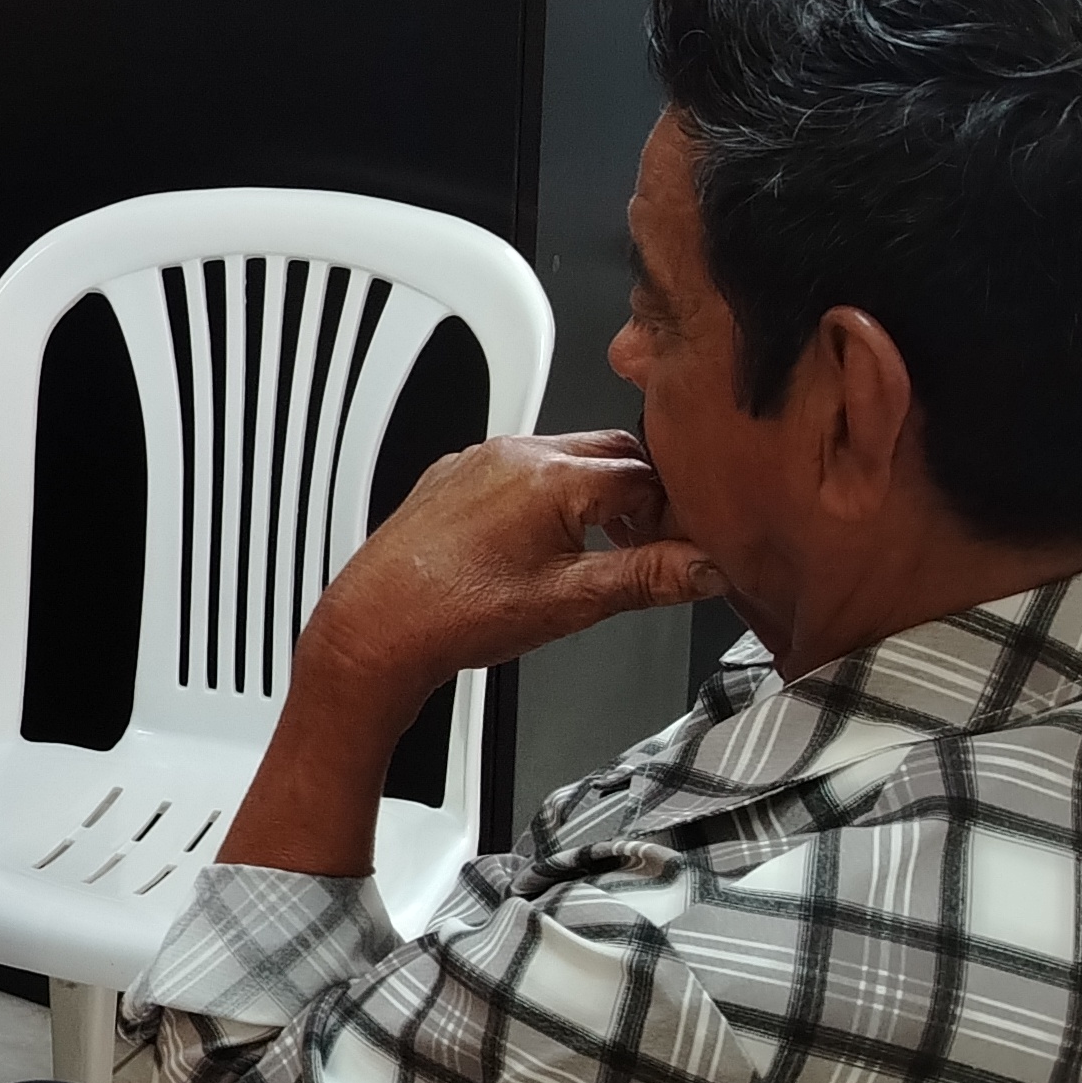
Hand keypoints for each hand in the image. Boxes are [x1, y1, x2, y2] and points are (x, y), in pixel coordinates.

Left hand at [298, 431, 723, 721]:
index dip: (679, 512)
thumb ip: (649, 578)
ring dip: (598, 493)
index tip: (691, 545)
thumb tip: (706, 567)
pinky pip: (520, 470)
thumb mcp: (572, 602)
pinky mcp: (453, 477)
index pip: (649, 474)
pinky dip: (550, 496)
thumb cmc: (454, 615)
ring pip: (566, 458)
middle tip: (660, 543)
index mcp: (551, 476)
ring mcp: (479, 461)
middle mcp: (513, 454)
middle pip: (612, 453)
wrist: (375, 629)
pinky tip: (547, 542)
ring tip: (608, 547)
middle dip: (645, 494)